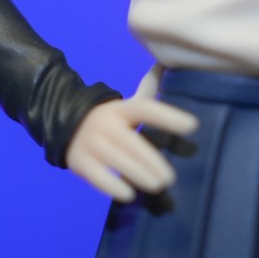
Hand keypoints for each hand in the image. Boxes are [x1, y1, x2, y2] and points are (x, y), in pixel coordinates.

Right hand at [66, 73, 197, 202]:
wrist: (65, 125)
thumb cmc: (109, 119)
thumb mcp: (126, 104)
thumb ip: (148, 89)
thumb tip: (166, 63)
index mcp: (121, 109)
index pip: (146, 109)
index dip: (169, 116)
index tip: (193, 125)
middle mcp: (105, 124)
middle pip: (132, 143)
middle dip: (153, 161)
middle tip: (170, 178)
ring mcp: (91, 143)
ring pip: (118, 160)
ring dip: (139, 174)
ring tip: (157, 186)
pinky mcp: (79, 162)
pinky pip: (97, 176)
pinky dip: (112, 186)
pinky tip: (128, 194)